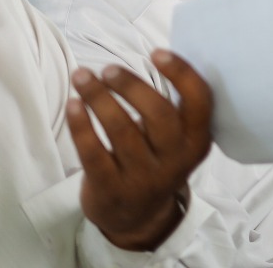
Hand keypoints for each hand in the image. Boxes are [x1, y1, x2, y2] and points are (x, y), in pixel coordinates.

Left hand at [68, 51, 213, 251]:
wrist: (136, 219)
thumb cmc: (155, 161)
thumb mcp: (177, 141)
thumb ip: (173, 108)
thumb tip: (156, 56)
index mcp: (196, 140)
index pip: (199, 101)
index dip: (181, 73)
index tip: (157, 52)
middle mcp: (175, 160)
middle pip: (158, 114)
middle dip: (130, 85)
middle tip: (108, 69)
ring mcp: (143, 178)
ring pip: (121, 130)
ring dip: (99, 97)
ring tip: (82, 77)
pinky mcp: (111, 189)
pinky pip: (93, 152)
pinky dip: (80, 125)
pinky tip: (73, 105)